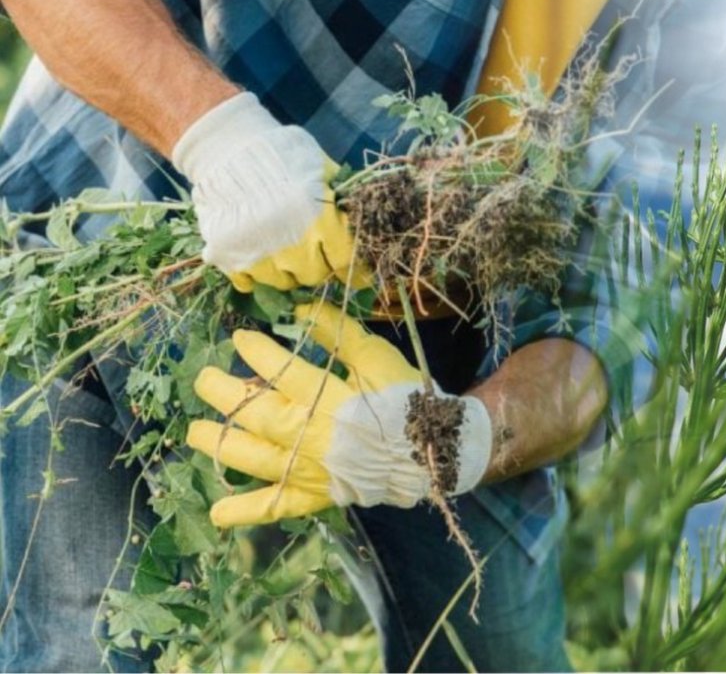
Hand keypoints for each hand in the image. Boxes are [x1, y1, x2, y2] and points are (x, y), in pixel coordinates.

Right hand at [171, 93, 366, 291]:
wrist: (227, 145)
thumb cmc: (282, 155)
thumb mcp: (322, 170)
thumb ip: (343, 199)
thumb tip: (367, 225)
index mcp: (320, 219)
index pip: (345, 261)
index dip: (354, 268)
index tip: (357, 273)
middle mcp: (291, 243)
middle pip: (315, 275)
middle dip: (319, 266)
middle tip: (315, 253)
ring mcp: (257, 252)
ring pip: (284, 283)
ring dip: (289, 272)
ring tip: (287, 252)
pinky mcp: (227, 255)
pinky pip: (249, 283)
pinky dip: (256, 276)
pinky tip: (259, 257)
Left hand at [185, 302, 492, 526]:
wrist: (432, 450)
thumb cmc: (405, 400)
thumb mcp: (377, 358)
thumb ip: (339, 335)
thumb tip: (302, 310)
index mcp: (329, 399)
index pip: (281, 372)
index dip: (256, 352)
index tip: (240, 339)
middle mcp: (311, 436)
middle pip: (255, 414)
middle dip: (223, 393)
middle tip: (206, 379)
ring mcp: (308, 470)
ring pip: (253, 457)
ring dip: (219, 444)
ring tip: (196, 432)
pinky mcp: (314, 495)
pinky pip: (275, 506)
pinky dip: (245, 511)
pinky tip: (217, 513)